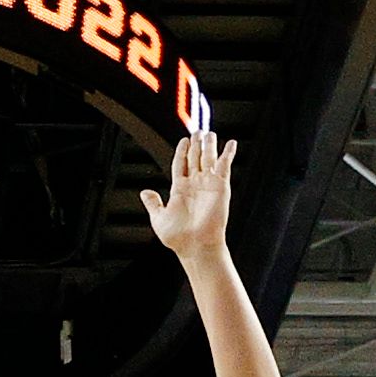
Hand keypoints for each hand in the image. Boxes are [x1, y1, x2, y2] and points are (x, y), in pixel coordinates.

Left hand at [142, 128, 235, 257]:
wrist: (195, 245)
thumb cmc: (178, 237)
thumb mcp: (158, 218)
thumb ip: (153, 203)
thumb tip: (144, 192)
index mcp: (180, 189)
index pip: (181, 164)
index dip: (182, 151)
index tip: (184, 140)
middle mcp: (195, 184)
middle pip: (195, 158)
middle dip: (196, 145)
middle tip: (198, 131)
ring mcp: (208, 184)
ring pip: (208, 159)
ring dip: (209, 146)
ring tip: (209, 133)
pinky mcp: (220, 186)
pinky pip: (225, 166)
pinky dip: (227, 154)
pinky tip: (230, 143)